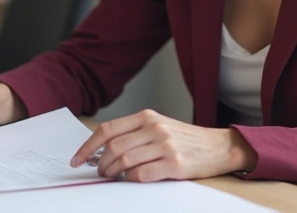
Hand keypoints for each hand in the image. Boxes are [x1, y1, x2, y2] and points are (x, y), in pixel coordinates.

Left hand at [70, 109, 256, 181]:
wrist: (218, 146)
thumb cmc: (185, 139)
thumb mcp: (159, 127)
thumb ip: (134, 134)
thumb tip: (102, 150)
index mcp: (147, 117)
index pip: (108, 130)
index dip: (88, 146)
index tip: (77, 160)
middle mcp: (154, 128)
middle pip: (114, 147)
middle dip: (100, 164)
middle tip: (99, 173)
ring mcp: (165, 145)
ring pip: (125, 161)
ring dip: (113, 173)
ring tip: (112, 178)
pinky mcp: (174, 164)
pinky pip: (142, 174)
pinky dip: (131, 179)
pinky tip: (132, 180)